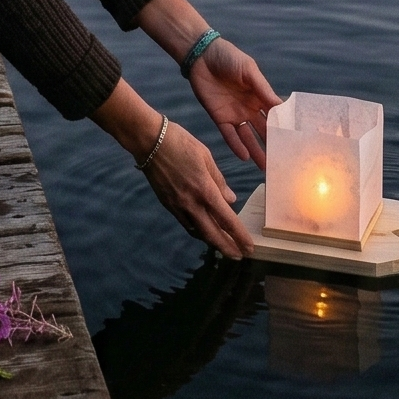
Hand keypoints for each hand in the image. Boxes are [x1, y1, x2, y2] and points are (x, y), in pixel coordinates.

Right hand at [143, 116, 254, 260]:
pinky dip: (197, 231)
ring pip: (197, 232)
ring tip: (224, 247)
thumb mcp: (206, 156)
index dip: (239, 237)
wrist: (149, 141)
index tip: (249, 248)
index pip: (227, 220)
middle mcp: (191, 203)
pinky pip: (185, 223)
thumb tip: (231, 200)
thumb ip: (219, 181)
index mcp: (205, 190)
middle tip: (239, 256)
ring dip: (212, 242)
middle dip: (227, 248)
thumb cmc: (180, 143)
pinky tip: (203, 231)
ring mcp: (177, 206)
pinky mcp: (167, 204)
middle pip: (211, 234)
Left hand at [187, 39, 279, 168]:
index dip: (284, 128)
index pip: (275, 116)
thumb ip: (263, 89)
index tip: (295, 142)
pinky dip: (237, 145)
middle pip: (263, 131)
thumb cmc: (228, 57)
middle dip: (272, 145)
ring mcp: (235, 114)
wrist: (201, 56)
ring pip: (248, 137)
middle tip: (283, 161)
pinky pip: (229, 135)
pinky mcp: (220, 117)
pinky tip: (245, 157)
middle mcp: (249, 108)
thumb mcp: (249, 71)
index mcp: (259, 96)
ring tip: (266, 167)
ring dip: (256, 151)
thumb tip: (281, 106)